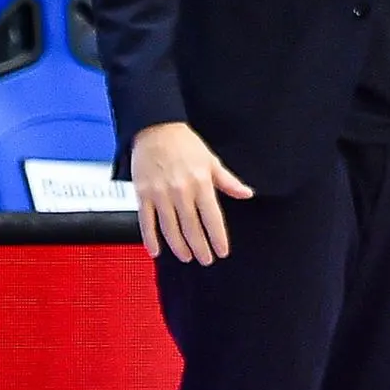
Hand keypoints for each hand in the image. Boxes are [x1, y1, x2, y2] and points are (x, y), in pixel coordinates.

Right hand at [133, 122, 254, 262]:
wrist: (155, 129)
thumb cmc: (184, 143)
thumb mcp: (212, 160)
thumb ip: (228, 181)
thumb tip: (247, 193)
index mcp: (201, 183)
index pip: (212, 217)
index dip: (217, 237)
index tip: (222, 251)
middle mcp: (181, 191)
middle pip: (191, 227)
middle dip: (200, 247)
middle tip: (205, 260)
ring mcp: (160, 194)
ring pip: (170, 228)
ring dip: (179, 246)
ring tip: (187, 257)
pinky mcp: (142, 195)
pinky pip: (145, 221)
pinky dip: (150, 238)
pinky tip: (156, 251)